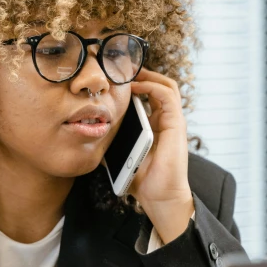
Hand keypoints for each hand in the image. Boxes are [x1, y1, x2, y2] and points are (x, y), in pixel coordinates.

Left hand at [129, 68, 193, 243]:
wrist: (159, 197)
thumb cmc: (141, 180)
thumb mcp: (121, 155)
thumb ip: (112, 142)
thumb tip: (89, 134)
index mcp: (154, 126)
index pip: (148, 96)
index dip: (133, 85)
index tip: (113, 80)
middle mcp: (165, 120)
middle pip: (158, 86)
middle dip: (140, 75)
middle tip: (120, 69)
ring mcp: (173, 121)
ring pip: (166, 85)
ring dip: (147, 76)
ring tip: (128, 73)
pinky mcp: (176, 124)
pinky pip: (167, 95)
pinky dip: (152, 86)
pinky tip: (135, 87)